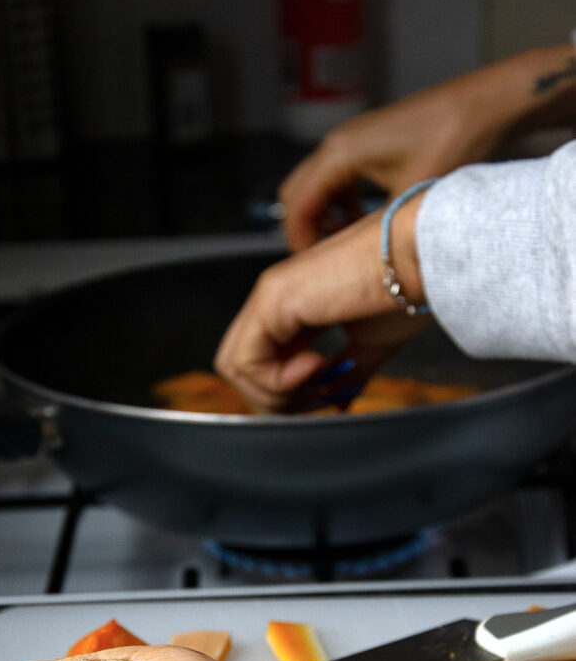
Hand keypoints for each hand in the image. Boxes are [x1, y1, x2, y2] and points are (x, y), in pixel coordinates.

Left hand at [214, 204, 428, 413]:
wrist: (424, 257)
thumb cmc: (410, 286)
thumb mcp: (371, 345)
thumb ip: (346, 375)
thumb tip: (337, 403)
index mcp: (296, 306)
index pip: (263, 363)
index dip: (287, 394)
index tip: (326, 397)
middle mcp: (275, 298)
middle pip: (242, 369)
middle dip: (277, 400)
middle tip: (320, 397)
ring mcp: (270, 296)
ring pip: (236, 368)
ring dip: (277, 393)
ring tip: (320, 382)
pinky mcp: (272, 299)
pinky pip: (246, 360)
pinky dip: (277, 381)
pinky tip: (316, 367)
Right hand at [280, 42, 575, 250]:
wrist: (490, 105)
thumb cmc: (457, 142)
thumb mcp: (413, 201)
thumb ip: (376, 235)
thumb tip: (357, 270)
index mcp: (340, 155)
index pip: (296, 209)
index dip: (301, 246)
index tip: (317, 273)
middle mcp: (338, 144)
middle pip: (296, 197)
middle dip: (306, 234)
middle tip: (328, 263)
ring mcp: (352, 142)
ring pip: (315, 190)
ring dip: (324, 220)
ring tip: (347, 246)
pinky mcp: (369, 145)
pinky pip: (337, 181)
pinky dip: (340, 206)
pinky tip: (365, 223)